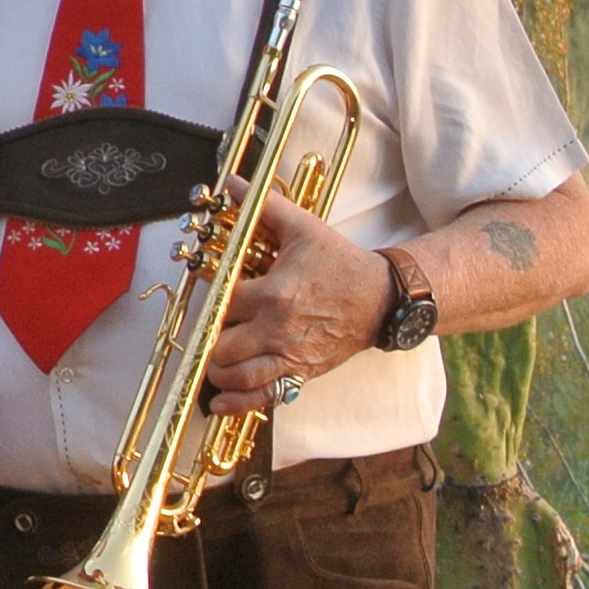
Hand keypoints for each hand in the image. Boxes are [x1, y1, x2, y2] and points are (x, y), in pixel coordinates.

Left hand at [205, 191, 389, 413]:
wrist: (384, 297)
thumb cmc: (340, 264)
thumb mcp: (304, 230)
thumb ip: (266, 208)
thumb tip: (234, 184)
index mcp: (275, 294)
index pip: (221, 303)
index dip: (206, 299)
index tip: (204, 294)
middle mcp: (279, 329)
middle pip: (222, 345)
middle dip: (208, 340)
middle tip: (206, 331)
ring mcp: (291, 355)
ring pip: (238, 376)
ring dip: (218, 372)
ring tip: (213, 362)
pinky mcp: (303, 373)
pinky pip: (265, 396)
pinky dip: (239, 403)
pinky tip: (220, 403)